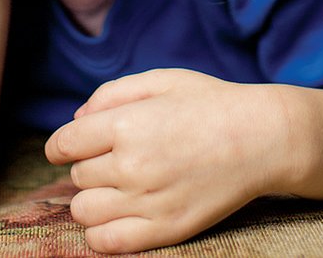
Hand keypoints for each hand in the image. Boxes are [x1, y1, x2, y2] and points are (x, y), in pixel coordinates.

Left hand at [44, 69, 296, 253]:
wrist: (261, 138)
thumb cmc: (210, 103)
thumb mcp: (160, 80)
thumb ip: (112, 94)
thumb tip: (77, 119)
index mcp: (126, 124)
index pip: (64, 143)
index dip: (60, 144)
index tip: (69, 145)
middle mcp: (131, 165)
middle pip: (77, 175)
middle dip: (88, 164)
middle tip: (115, 156)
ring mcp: (148, 202)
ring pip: (85, 211)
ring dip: (92, 198)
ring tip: (116, 186)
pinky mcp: (166, 230)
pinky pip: (108, 243)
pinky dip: (101, 233)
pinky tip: (117, 215)